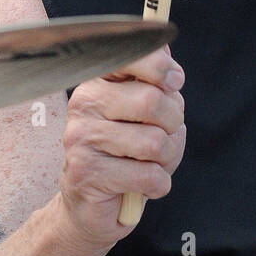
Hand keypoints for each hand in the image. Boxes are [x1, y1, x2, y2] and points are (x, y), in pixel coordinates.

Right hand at [58, 44, 185, 247]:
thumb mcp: (147, 114)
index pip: (131, 56)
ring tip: (151, 164)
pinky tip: (144, 185)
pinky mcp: (86, 173)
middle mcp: (84, 104)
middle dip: (173, 125)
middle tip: (163, 138)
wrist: (93, 204)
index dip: (162, 69)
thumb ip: (157, 83)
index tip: (174, 83)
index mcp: (98, 82)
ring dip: (166, 159)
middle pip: (152, 102)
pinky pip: (148, 176)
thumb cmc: (126, 155)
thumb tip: (167, 51)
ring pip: (153, 143)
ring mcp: (81, 138)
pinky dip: (158, 184)